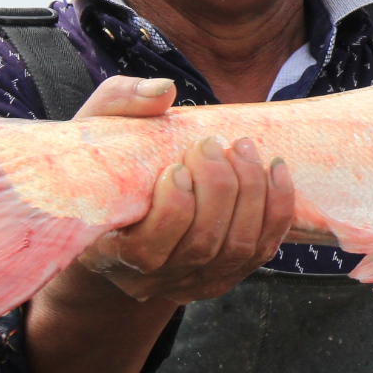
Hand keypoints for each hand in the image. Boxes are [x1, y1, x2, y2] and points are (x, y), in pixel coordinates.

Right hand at [24, 76, 297, 372]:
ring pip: (238, 247)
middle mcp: (154, 280)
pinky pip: (264, 248)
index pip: (147, 251)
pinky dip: (277, 207)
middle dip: (218, 187)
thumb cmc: (106, 166)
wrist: (122, 214)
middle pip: (202, 244)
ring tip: (243, 147)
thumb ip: (121, 103)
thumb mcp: (96, 130)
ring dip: (250, 191)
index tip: (177, 166)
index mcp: (109, 254)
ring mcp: (196, 282)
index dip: (173, 207)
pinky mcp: (229, 273)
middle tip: (213, 144)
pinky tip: (274, 169)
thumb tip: (164, 90)